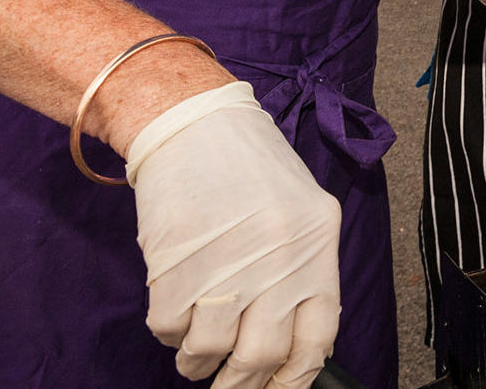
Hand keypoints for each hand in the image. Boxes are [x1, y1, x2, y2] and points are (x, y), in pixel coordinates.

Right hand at [127, 82, 341, 388]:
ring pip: (209, 352)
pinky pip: (170, 330)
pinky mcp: (175, 266)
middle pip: (260, 356)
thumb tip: (298, 345)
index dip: (295, 377)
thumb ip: (302, 272)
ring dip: (197, 361)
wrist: (192, 123)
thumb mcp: (298, 212)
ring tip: (195, 345)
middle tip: (228, 381)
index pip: (316, 339)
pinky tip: (177, 304)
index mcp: (315, 246)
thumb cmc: (246, 169)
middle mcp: (277, 260)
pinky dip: (170, 331)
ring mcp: (225, 264)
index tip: (278, 388)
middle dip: (240, 383)